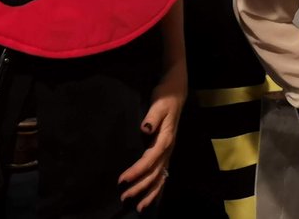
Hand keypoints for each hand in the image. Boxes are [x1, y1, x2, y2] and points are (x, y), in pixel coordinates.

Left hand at [117, 63, 185, 212]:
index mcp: (165, 139)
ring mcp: (168, 152)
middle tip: (124, 197)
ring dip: (150, 192)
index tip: (122, 180)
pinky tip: (151, 197)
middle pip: (155, 174)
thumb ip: (152, 116)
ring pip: (161, 178)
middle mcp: (168, 149)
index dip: (136, 171)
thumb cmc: (165, 97)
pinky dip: (158, 187)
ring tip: (139, 207)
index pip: (149, 160)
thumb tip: (145, 128)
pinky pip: (163, 174)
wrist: (176, 93)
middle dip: (141, 187)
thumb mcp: (159, 103)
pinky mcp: (166, 152)